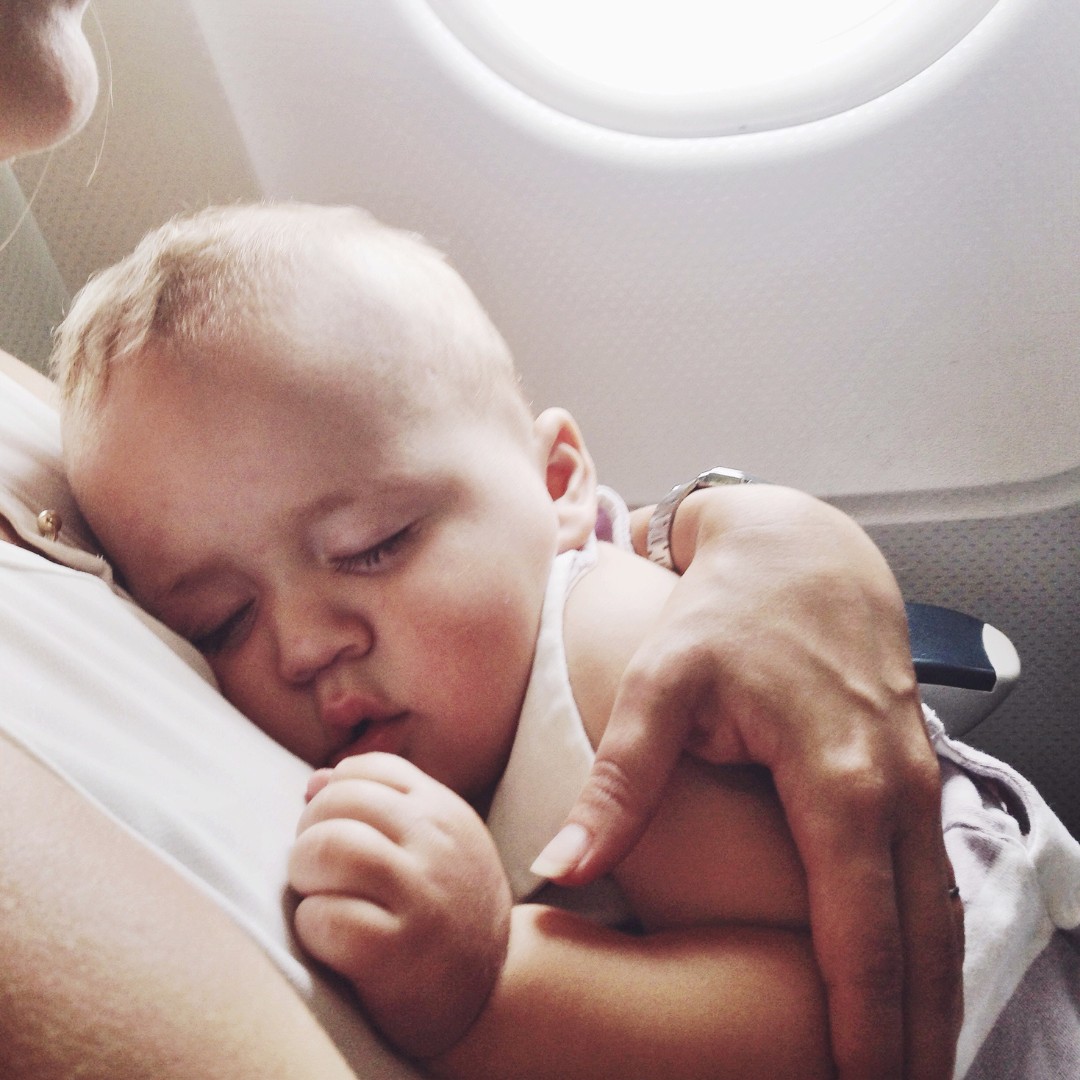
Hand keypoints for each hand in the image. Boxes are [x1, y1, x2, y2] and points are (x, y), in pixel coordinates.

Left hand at [289, 753, 512, 1059]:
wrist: (492, 995)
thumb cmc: (445, 912)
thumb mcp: (433, 846)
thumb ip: (383, 807)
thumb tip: (315, 780)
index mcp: (444, 811)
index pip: (370, 769)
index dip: (336, 794)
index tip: (337, 829)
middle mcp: (436, 843)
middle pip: (340, 801)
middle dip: (310, 832)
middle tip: (318, 870)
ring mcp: (421, 895)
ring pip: (328, 847)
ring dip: (304, 873)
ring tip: (318, 896)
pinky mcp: (396, 951)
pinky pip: (324, 916)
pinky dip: (312, 926)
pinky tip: (331, 938)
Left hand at [533, 484, 963, 1079]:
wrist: (802, 550)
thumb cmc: (731, 612)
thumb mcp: (665, 685)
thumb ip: (620, 782)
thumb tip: (563, 866)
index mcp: (839, 781)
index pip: (860, 933)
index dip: (861, 1023)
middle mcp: (899, 793)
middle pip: (920, 946)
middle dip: (910, 1038)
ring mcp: (919, 785)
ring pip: (939, 919)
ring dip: (929, 1001)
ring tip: (905, 1071)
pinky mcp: (914, 778)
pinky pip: (932, 881)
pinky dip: (926, 946)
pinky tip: (910, 987)